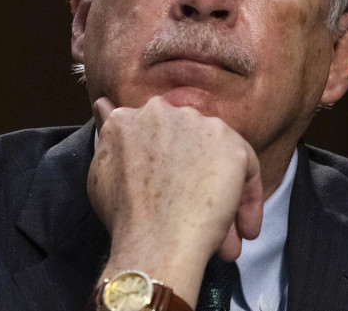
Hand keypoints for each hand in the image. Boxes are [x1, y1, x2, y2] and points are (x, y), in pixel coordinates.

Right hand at [88, 96, 262, 303]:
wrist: (154, 242)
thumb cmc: (124, 217)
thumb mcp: (100, 169)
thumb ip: (108, 135)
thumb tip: (103, 104)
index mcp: (129, 117)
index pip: (156, 134)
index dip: (164, 168)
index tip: (167, 193)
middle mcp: (163, 111)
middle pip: (187, 144)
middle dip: (192, 180)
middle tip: (193, 215)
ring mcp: (198, 124)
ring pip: (216, 158)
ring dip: (221, 194)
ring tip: (222, 236)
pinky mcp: (230, 144)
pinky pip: (246, 169)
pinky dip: (247, 200)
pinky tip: (240, 230)